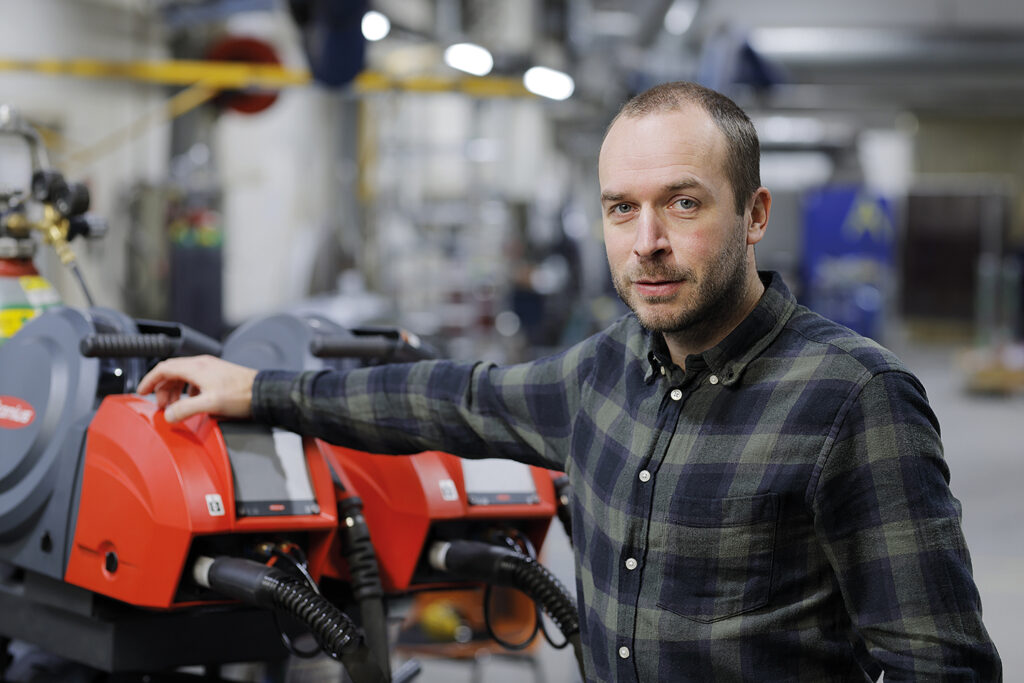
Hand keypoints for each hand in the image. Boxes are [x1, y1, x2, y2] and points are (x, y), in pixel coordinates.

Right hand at [137, 355, 258, 422]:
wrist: (263, 393)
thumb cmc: (241, 395)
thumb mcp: (210, 404)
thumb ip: (186, 409)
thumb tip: (169, 415)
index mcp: (196, 367)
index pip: (163, 368)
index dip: (149, 380)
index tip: (141, 391)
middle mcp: (202, 364)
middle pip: (172, 372)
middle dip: (162, 389)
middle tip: (161, 406)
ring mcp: (211, 368)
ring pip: (184, 376)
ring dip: (175, 390)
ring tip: (175, 406)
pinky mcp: (219, 375)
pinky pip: (195, 380)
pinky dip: (188, 391)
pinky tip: (193, 402)